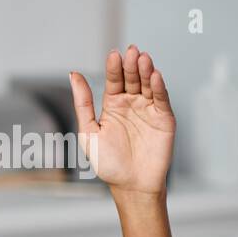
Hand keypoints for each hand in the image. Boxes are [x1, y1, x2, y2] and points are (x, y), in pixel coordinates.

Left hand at [68, 45, 175, 194]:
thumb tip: (73, 74)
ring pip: (148, 86)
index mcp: (112, 106)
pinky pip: (162, 100)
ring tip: (142, 58)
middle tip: (131, 51)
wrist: (130, 185)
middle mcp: (131, 104)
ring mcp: (148, 110)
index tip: (113, 55)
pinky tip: (155, 76)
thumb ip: (83, 103)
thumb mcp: (88, 131)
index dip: (114, 68)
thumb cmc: (108, 163)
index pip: (114, 81)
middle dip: (131, 66)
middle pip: (132, 79)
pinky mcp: (164, 118)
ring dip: (146, 71)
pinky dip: (159, 87)